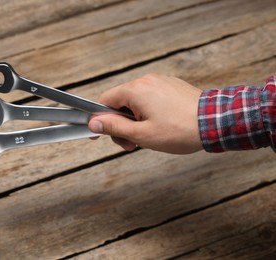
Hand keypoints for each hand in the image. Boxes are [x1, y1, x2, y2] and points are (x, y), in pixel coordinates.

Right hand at [88, 74, 202, 153]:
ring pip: (135, 102)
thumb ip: (114, 127)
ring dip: (135, 120)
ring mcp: (160, 81)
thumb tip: (93, 123)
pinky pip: (150, 98)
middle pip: (120, 102)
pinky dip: (148, 113)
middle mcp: (146, 81)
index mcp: (135, 90)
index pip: (104, 100)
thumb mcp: (141, 134)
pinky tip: (160, 126)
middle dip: (121, 124)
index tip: (100, 134)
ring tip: (149, 137)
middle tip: (131, 144)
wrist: (216, 122)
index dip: (99, 119)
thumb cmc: (180, 130)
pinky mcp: (171, 86)